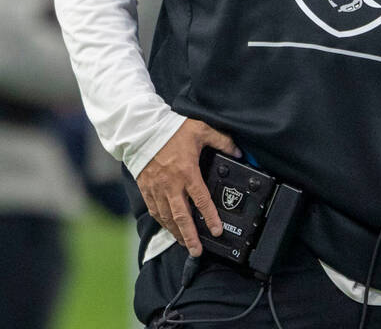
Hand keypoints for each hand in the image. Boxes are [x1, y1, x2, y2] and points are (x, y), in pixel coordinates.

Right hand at [135, 119, 239, 256]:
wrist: (141, 130)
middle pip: (181, 217)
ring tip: (185, 244)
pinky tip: (168, 228)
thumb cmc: (172, 129)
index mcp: (187, 172)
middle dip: (190, 236)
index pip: (201, 200)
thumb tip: (239, 153)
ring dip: (176, 232)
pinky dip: (162, 222)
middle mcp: (170, 184)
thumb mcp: (202, 129)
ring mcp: (156, 188)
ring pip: (166, 217)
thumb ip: (222, 141)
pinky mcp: (145, 188)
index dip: (210, 218)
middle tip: (197, 251)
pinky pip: (154, 210)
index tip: (217, 231)